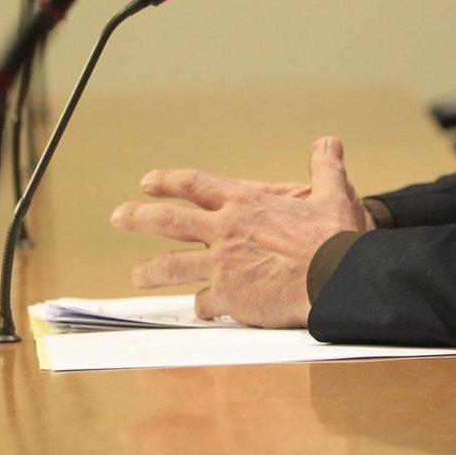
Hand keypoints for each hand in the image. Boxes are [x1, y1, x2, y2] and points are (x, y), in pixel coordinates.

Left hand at [110, 136, 371, 327]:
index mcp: (245, 202)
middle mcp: (225, 230)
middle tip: (119, 217)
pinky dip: (202, 307)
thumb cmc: (335, 238)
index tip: (149, 182)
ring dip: (151, 271)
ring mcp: (223, 266)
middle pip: (169, 221)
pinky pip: (205, 303)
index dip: (169, 181)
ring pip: (173, 266)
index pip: (195, 184)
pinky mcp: (230, 298)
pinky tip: (201, 311)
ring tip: (136, 275)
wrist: (336, 280)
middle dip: (139, 217)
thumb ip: (324, 167)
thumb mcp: (333, 193)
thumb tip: (328, 143)